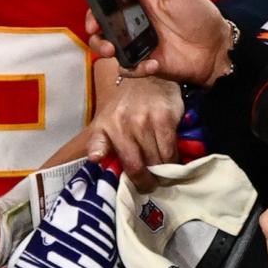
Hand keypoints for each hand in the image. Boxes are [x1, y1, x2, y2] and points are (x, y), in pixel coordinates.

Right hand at [84, 0, 230, 86]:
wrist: (218, 48)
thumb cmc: (200, 14)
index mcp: (138, 0)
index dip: (96, 2)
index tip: (92, 7)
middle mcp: (133, 21)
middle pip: (102, 23)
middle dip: (94, 28)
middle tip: (95, 30)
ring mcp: (138, 43)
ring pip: (109, 46)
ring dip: (105, 48)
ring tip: (113, 51)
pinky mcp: (145, 63)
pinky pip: (128, 68)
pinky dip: (135, 68)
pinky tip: (152, 64)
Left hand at [84, 68, 181, 188]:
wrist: (147, 76)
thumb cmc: (124, 104)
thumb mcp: (105, 120)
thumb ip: (99, 142)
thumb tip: (94, 159)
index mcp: (106, 127)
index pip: (114, 159)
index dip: (125, 179)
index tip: (133, 190)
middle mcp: (123, 124)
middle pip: (138, 167)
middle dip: (147, 182)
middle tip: (153, 186)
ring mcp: (144, 121)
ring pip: (157, 161)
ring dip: (163, 173)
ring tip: (164, 176)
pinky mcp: (164, 118)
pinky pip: (170, 149)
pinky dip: (174, 160)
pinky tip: (173, 161)